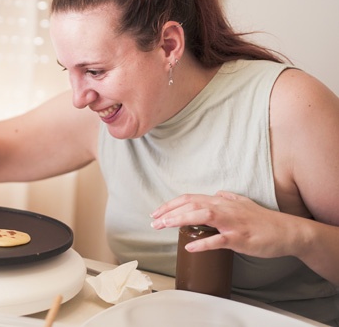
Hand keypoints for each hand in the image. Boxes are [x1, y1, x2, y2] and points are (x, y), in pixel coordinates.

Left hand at [150, 191, 298, 257]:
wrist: (287, 232)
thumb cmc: (264, 220)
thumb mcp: (244, 203)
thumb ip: (229, 198)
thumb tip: (216, 193)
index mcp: (222, 202)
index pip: (190, 198)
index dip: (171, 204)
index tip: (156, 212)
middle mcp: (225, 208)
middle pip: (191, 205)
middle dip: (169, 212)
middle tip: (153, 221)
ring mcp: (232, 222)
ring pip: (202, 216)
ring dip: (179, 220)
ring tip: (163, 227)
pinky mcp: (241, 238)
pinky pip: (219, 240)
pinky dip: (203, 243)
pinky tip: (189, 247)